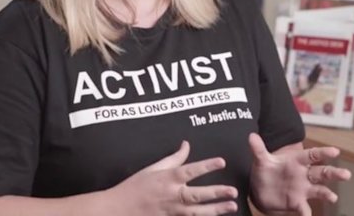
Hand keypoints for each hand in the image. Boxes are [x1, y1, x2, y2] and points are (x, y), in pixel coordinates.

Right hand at [104, 141, 237, 214]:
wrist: (119, 209)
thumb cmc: (135, 186)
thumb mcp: (153, 168)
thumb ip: (173, 158)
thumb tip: (186, 144)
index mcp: (168, 178)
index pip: (191, 170)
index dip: (207, 165)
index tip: (222, 162)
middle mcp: (172, 195)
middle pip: (198, 194)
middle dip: (217, 193)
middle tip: (234, 191)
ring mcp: (172, 211)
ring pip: (197, 211)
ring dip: (216, 210)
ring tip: (232, 207)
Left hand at [248, 133, 350, 215]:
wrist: (260, 188)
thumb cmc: (266, 170)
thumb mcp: (261, 160)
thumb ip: (258, 149)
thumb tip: (251, 136)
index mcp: (297, 161)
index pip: (313, 155)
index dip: (324, 153)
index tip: (335, 151)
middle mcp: (303, 175)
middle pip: (322, 173)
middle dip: (334, 173)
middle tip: (346, 175)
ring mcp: (302, 190)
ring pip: (319, 191)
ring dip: (327, 194)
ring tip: (333, 198)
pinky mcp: (297, 203)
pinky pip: (305, 209)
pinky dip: (307, 214)